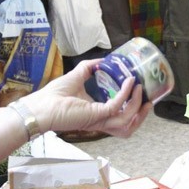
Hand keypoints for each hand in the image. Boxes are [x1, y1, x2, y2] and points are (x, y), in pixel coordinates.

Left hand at [28, 60, 151, 137]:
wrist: (40, 106)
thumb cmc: (52, 97)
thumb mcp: (76, 77)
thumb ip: (88, 69)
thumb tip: (101, 60)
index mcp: (96, 116)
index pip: (119, 120)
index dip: (133, 112)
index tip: (140, 96)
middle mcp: (99, 121)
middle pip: (128, 128)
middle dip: (141, 116)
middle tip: (148, 100)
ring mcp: (99, 120)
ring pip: (127, 121)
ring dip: (137, 105)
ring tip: (141, 89)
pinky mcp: (96, 115)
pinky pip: (118, 105)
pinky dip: (125, 93)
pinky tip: (129, 82)